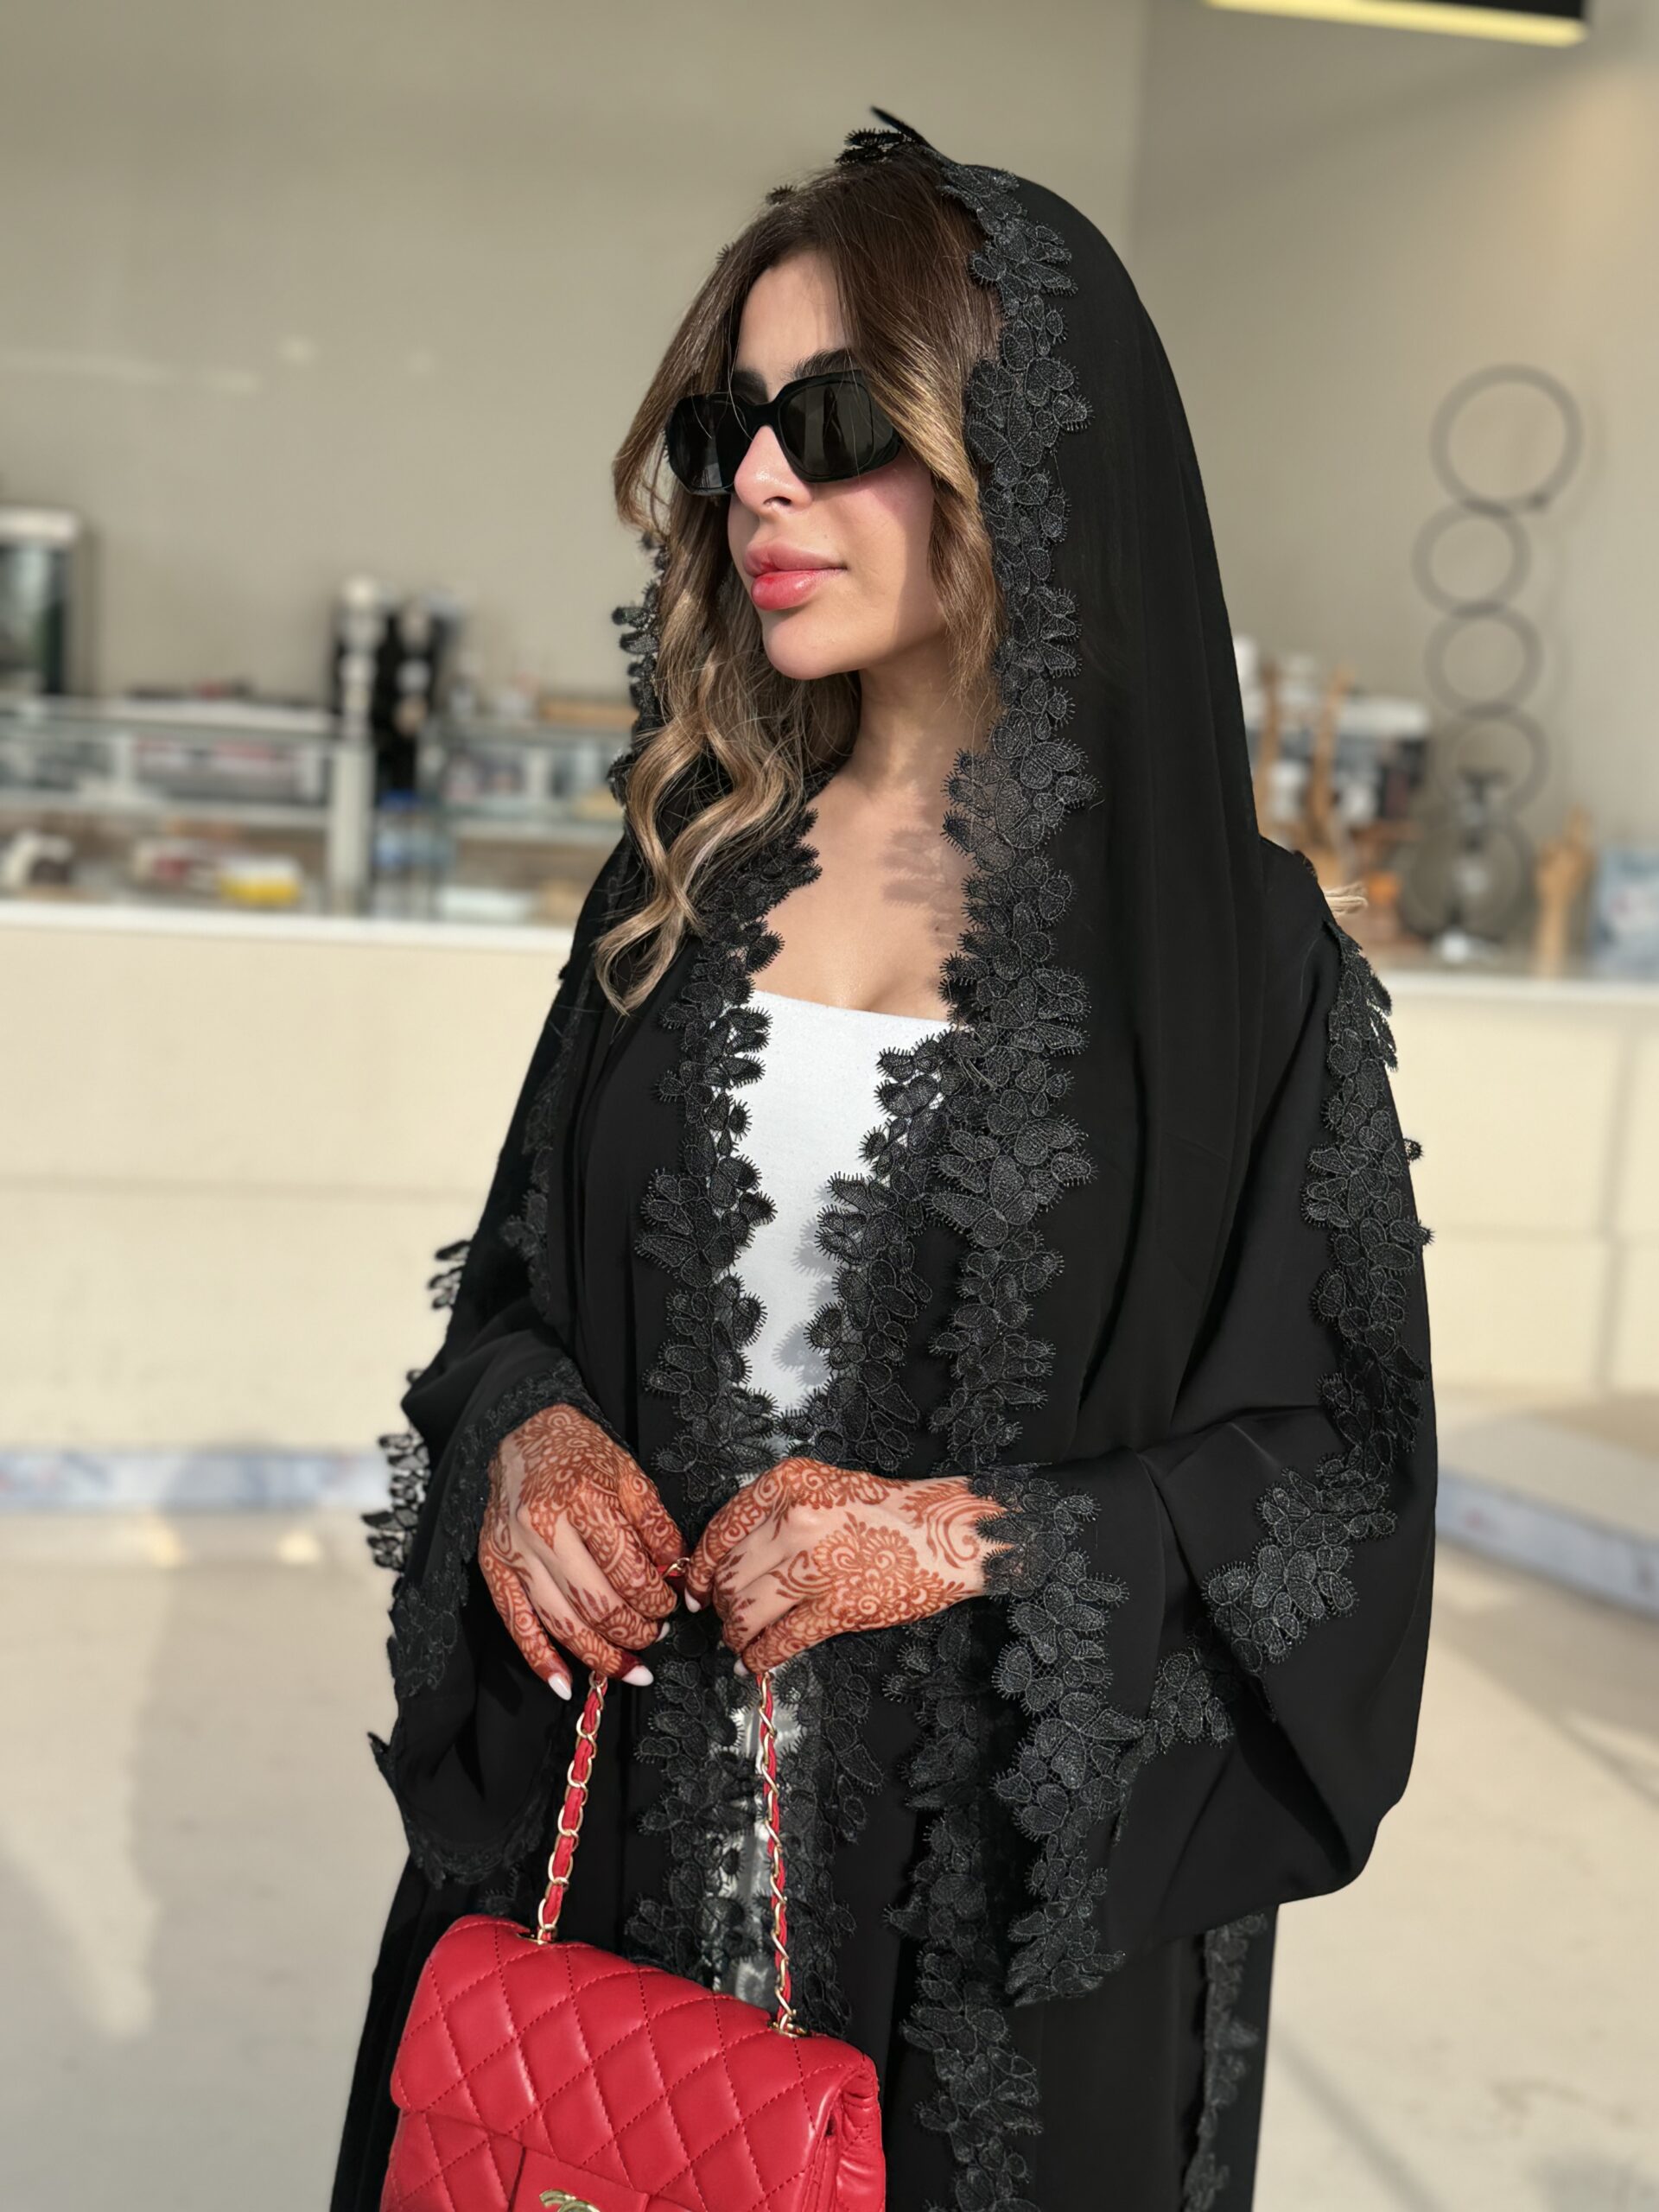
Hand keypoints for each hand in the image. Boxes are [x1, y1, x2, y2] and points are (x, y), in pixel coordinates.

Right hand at [478, 1402, 686, 1698]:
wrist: (522, 1430)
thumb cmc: (581, 1452)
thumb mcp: (629, 1475)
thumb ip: (656, 1527)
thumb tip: (680, 1574)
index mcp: (583, 1500)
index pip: (626, 1570)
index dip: (654, 1598)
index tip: (670, 1605)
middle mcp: (543, 1529)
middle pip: (595, 1602)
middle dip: (633, 1630)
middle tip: (655, 1635)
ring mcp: (513, 1551)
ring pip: (561, 1621)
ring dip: (600, 1654)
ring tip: (630, 1668)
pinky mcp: (492, 1565)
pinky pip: (516, 1623)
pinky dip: (540, 1659)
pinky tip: (566, 1683)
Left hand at [684, 1456, 1012, 1675]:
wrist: (947, 1533)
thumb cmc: (885, 1510)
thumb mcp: (821, 1488)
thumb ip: (774, 1513)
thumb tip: (728, 1556)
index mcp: (788, 1485)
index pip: (720, 1532)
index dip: (701, 1570)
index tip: (696, 1589)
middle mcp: (796, 1521)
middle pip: (730, 1577)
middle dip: (720, 1606)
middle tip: (724, 1618)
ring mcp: (815, 1566)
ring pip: (745, 1612)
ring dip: (736, 1635)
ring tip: (740, 1641)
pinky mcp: (835, 1608)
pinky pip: (778, 1642)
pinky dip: (758, 1658)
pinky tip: (756, 1662)